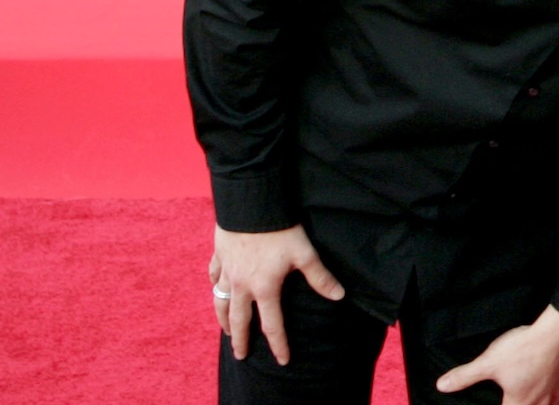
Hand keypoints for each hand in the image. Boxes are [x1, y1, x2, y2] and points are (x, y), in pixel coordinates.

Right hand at [210, 224, 344, 364]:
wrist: (250, 203)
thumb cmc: (280, 229)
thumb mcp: (305, 253)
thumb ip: (320, 277)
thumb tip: (339, 296)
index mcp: (264, 288)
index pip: (272, 325)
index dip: (278, 344)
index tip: (282, 360)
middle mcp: (241, 284)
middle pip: (239, 319)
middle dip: (240, 339)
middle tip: (240, 355)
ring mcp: (227, 270)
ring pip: (220, 300)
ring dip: (223, 318)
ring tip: (226, 330)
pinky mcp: (219, 254)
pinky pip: (214, 275)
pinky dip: (214, 284)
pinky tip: (216, 287)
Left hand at [436, 306, 558, 404]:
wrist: (556, 332)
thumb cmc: (523, 349)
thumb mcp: (488, 362)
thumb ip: (465, 376)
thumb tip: (442, 386)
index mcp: (519, 401)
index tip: (503, 404)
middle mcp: (540, 400)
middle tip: (518, 401)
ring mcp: (555, 388)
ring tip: (539, 402)